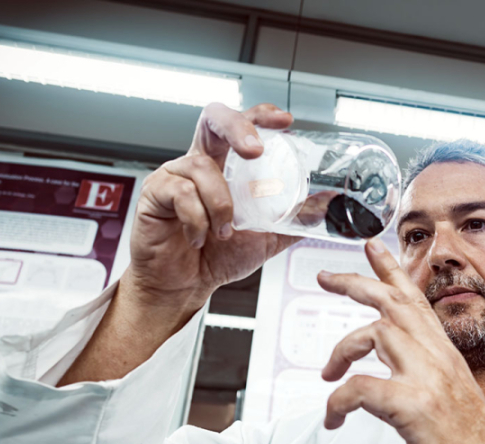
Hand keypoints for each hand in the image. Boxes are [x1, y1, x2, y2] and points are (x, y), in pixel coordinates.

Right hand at [127, 102, 300, 313]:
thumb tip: (329, 204)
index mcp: (225, 167)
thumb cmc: (218, 257)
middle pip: (213, 119)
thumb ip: (295, 219)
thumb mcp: (267, 236)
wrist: (186, 286)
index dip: (260, 115)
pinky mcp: (155, 193)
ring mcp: (174, 175)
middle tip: (256, 151)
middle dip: (237, 127)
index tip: (285, 121)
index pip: (240, 124)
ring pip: (201, 167)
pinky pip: (181, 193)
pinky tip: (200, 238)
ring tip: (225, 231)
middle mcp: (199, 163)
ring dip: (221, 202)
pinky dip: (198, 218)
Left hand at [318, 239, 484, 443]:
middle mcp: (437, 357)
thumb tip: (393, 366)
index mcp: (444, 352)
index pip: (416, 299)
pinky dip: (337, 401)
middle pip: (392, 302)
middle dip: (354, 282)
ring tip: (327, 374)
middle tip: (324, 276)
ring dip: (340, 350)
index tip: (371, 247)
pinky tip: (333, 417)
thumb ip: (425, 370)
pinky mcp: (415, 406)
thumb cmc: (470, 442)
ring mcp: (427, 378)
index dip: (391, 269)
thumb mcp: (449, 393)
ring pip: (374, 333)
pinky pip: (361, 388)